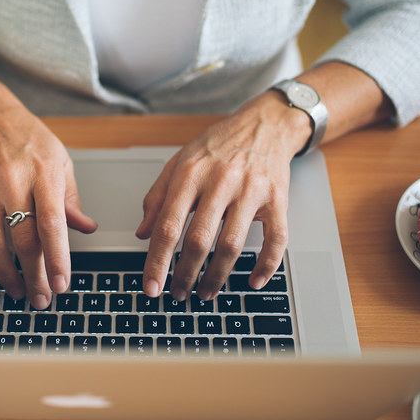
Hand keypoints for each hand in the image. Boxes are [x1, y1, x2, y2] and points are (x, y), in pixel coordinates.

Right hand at [0, 100, 96, 309]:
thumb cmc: (28, 138)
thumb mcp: (60, 160)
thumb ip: (70, 198)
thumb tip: (85, 228)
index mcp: (42, 172)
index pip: (51, 223)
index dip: (57, 257)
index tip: (63, 283)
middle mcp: (10, 180)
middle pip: (23, 239)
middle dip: (35, 274)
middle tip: (43, 298)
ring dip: (5, 274)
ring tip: (18, 292)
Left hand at [137, 93, 309, 300]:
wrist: (265, 124)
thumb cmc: (219, 145)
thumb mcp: (179, 162)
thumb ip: (157, 197)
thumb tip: (142, 233)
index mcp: (191, 174)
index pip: (168, 226)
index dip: (157, 260)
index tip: (151, 285)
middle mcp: (220, 182)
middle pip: (199, 240)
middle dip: (185, 274)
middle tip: (177, 294)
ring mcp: (251, 191)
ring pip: (232, 244)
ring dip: (217, 276)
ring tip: (206, 292)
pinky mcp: (278, 199)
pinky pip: (276, 239)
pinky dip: (266, 265)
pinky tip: (253, 281)